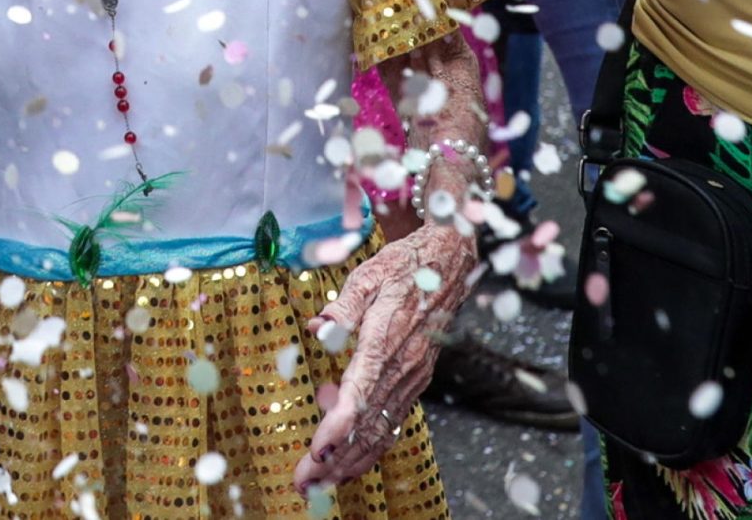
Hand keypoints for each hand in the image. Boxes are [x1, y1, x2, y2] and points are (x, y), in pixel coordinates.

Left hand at [292, 222, 474, 489]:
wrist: (448, 265)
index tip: (317, 449)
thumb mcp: (368, 274)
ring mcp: (412, 379)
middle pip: (368, 423)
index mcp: (387, 340)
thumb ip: (341, 306)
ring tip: (319, 485)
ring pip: (381, 431)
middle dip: (335, 458)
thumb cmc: (403, 267)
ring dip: (350, 462)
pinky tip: (349, 465)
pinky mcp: (415, 382)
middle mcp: (403, 368)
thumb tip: (316, 328)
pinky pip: (392, 424)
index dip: (339, 424)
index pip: (362, 391)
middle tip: (304, 484)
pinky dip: (371, 450)